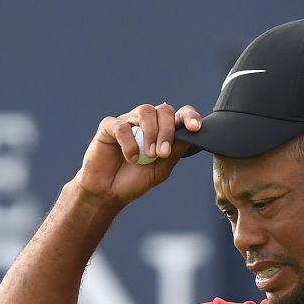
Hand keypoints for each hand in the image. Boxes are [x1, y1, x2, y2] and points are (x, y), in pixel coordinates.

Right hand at [74, 103, 202, 205]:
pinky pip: (122, 126)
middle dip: (167, 131)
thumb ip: (174, 152)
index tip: (195, 129)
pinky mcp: (108, 126)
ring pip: (145, 111)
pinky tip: (131, 158)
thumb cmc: (134, 180)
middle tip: (163, 154)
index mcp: (162, 130)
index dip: (190, 117)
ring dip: (151, 133)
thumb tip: (189, 135)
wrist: (108, 193)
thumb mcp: (161, 169)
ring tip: (150, 155)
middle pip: (164, 110)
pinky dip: (129, 143)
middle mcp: (146, 122)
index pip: (180, 115)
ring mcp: (128, 122)